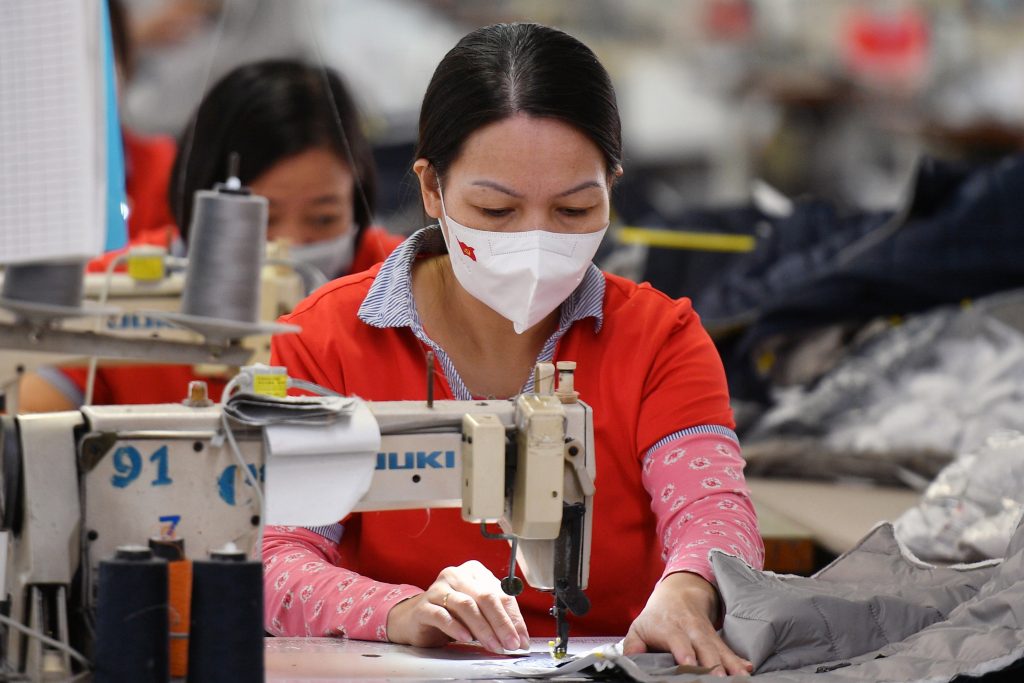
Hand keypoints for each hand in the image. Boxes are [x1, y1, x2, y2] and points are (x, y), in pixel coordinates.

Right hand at [385, 560, 529, 652]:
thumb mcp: (478, 612)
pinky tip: (466, 637)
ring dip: (483, 628)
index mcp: (474, 572)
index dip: (513, 617)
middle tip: (510, 643)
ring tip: (492, 645)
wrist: (415, 619)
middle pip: (485, 597)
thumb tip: (519, 637)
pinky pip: (442, 615)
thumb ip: (497, 619)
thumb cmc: (451, 614)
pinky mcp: (423, 606)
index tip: (521, 638)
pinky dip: (456, 627)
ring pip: (466, 605)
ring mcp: (438, 589)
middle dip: (501, 623)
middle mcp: (456, 575)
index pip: (501, 593)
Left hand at [623, 572, 752, 676]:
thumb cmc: (655, 618)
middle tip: (718, 678)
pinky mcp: (717, 639)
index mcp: (668, 627)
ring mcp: (705, 634)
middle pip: (702, 645)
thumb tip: (631, 662)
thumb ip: (633, 646)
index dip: (683, 651)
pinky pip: (729, 649)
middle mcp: (690, 629)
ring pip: (719, 648)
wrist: (679, 594)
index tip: (689, 663)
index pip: (676, 639)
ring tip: (738, 677)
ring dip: (729, 663)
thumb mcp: (638, 628)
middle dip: (711, 662)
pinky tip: (747, 668)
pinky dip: (738, 659)